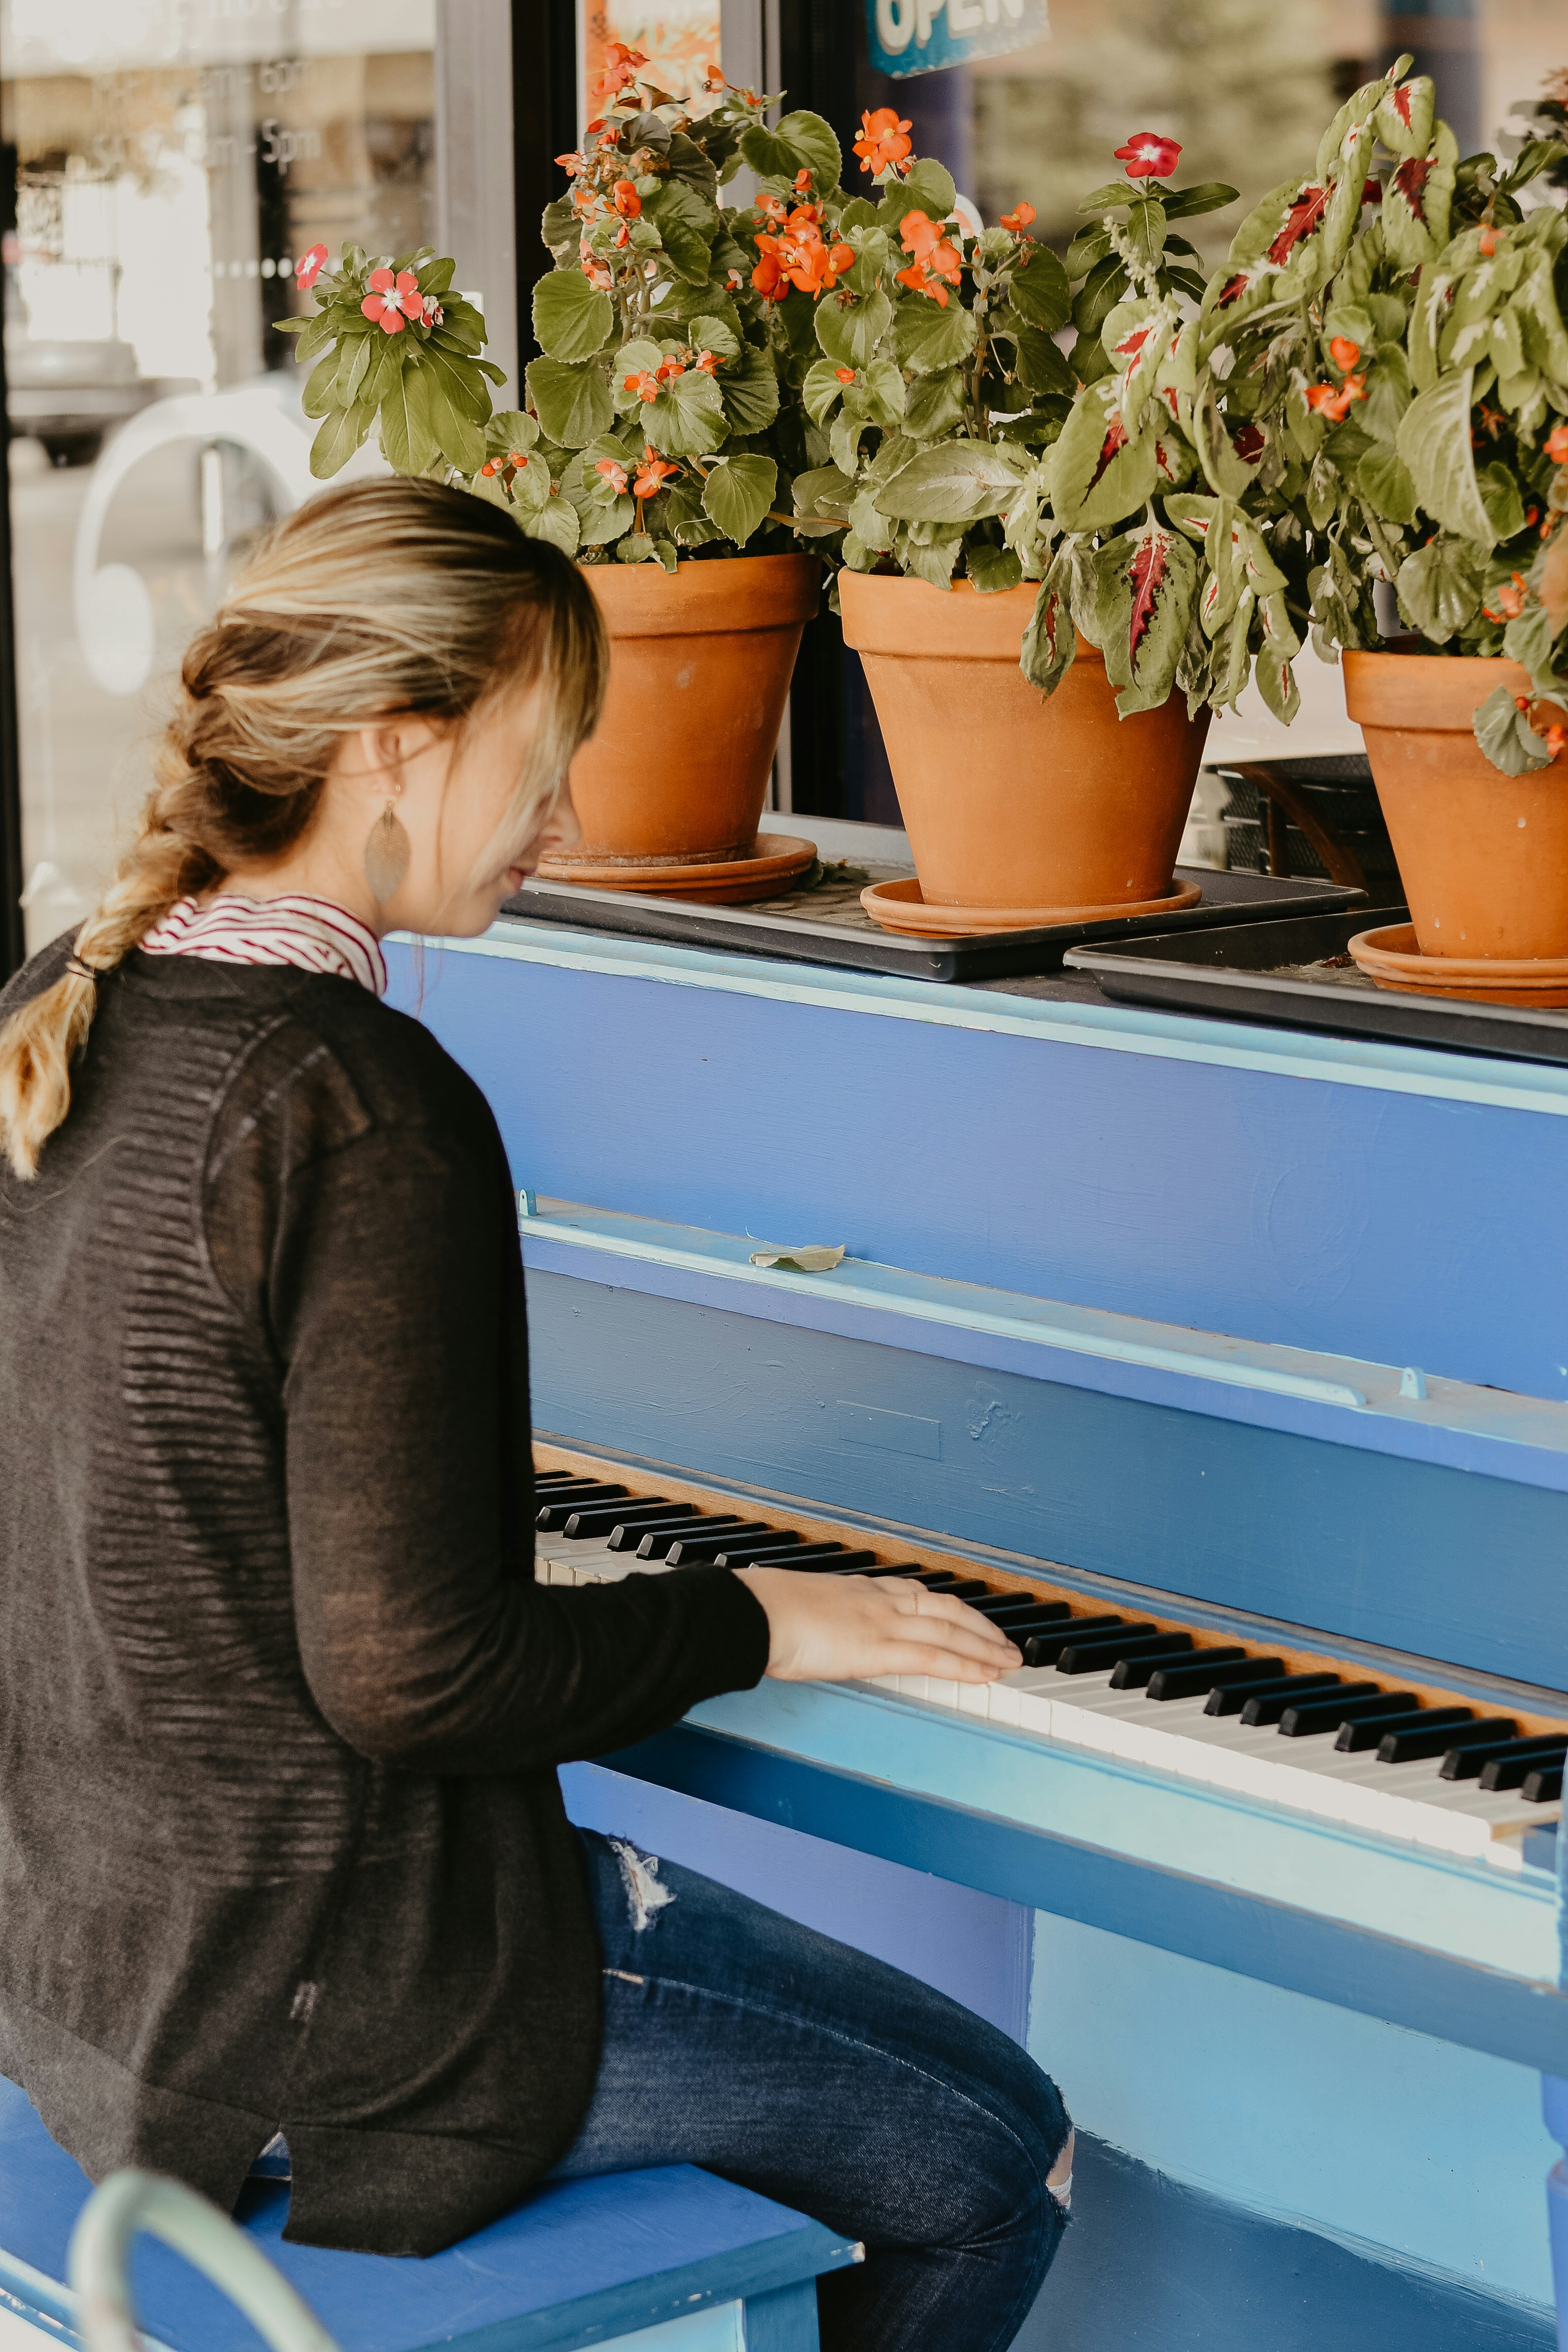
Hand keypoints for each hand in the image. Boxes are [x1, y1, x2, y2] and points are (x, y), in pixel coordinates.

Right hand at [735, 1568, 1020, 1685]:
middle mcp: (878, 1601)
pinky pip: (934, 1657)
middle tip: (1004, 1642)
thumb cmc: (761, 1612)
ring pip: (949, 1631)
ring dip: (984, 1646)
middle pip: (944, 1608)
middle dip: (979, 1625)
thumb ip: (818, 1619)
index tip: (965, 1617)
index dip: (947, 1607)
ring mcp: (881, 1622)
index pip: (915, 1594)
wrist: (753, 1613)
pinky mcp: (878, 1649)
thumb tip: (812, 1632)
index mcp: (857, 1590)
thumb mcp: (797, 1608)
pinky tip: (986, 1674)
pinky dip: (966, 1665)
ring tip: (1009, 1660)